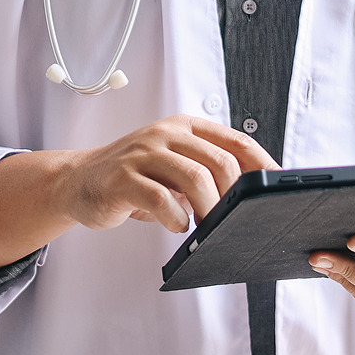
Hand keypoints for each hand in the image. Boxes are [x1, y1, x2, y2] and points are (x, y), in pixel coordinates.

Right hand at [58, 114, 278, 232]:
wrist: (77, 180)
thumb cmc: (133, 177)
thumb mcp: (172, 166)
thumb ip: (204, 173)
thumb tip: (248, 198)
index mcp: (184, 127)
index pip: (236, 141)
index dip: (262, 166)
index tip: (277, 188)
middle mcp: (166, 134)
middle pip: (220, 162)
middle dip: (233, 197)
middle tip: (233, 220)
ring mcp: (143, 153)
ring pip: (194, 177)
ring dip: (209, 210)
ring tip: (206, 228)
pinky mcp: (123, 177)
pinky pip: (160, 199)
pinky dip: (176, 219)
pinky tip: (176, 226)